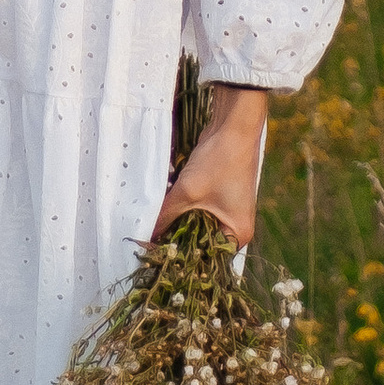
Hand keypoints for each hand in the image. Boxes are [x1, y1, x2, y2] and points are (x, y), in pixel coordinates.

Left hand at [148, 88, 269, 245]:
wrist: (233, 126)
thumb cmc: (220, 161)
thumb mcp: (188, 192)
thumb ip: (166, 215)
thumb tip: (145, 234)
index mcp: (237, 235)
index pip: (207, 258)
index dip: (181, 258)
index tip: (157, 258)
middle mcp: (236, 227)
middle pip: (201, 244)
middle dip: (177, 240)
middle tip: (151, 243)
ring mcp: (228, 211)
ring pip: (197, 226)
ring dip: (178, 223)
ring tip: (155, 227)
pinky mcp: (219, 196)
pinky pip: (198, 211)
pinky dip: (183, 209)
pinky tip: (165, 208)